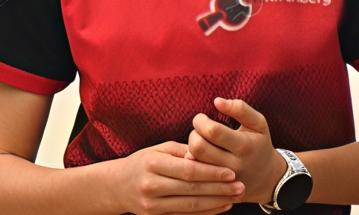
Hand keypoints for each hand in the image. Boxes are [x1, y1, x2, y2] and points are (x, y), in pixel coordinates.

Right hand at [111, 140, 242, 214]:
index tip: (231, 172)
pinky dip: (204, 212)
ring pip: (189, 205)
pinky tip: (220, 206)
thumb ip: (184, 151)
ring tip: (234, 197)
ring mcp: (152, 205)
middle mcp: (151, 186)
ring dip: (215, 202)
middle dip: (218, 189)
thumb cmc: (144, 162)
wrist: (118, 186)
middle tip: (240, 186)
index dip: (211, 172)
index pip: (188, 170)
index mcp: (153, 164)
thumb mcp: (160, 149)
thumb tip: (208, 154)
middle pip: (191, 189)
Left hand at [188, 98, 288, 204]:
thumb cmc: (259, 144)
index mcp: (244, 145)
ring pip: (194, 163)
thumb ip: (240, 108)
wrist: (268, 179)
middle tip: (198, 130)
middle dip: (193, 134)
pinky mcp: (217, 191)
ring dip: (191, 149)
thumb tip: (216, 101)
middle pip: (199, 148)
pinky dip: (192, 164)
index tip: (201, 118)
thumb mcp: (258, 123)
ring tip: (199, 142)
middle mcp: (233, 165)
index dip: (201, 121)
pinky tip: (198, 158)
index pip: (213, 131)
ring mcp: (224, 181)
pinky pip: (196, 177)